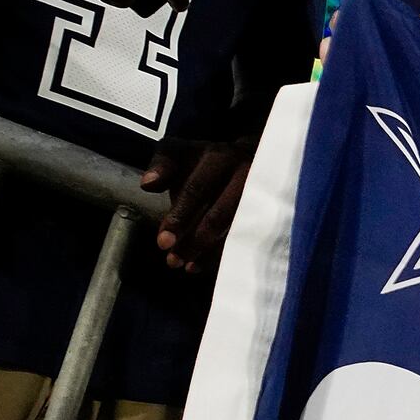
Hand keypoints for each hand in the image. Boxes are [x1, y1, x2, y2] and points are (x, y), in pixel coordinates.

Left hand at [142, 133, 257, 271]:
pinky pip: (249, 237)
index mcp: (219, 158)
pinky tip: (204, 265)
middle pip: (219, 214)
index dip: (180, 217)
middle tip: (174, 261)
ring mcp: (263, 195)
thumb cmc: (206, 162)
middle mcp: (245, 175)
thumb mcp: (181, 153)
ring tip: (187, 266)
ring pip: (236, 229)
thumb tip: (148, 184)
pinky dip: (225, 254)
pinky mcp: (271, 212)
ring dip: (209, 252)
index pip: (197, 190)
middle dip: (194, 240)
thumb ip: (163, 165)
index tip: (163, 242)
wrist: (250, 158)